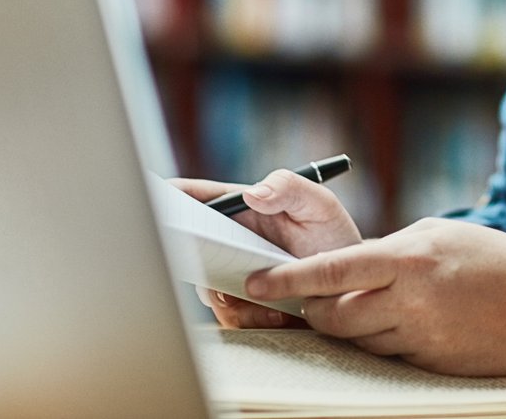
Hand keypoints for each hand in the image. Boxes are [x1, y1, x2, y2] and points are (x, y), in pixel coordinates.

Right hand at [171, 171, 362, 328]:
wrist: (351, 282)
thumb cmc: (332, 236)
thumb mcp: (319, 205)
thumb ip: (290, 189)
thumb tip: (251, 192)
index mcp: (238, 207)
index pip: (193, 197)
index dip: (166, 199)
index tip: (155, 206)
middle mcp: (226, 240)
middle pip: (185, 247)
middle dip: (188, 257)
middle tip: (217, 266)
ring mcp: (228, 274)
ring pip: (204, 287)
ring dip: (228, 294)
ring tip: (269, 297)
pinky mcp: (238, 306)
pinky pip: (228, 316)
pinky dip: (249, 316)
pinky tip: (278, 312)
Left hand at [243, 218, 505, 376]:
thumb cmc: (494, 260)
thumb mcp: (439, 237)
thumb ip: (390, 251)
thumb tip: (344, 267)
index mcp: (411, 257)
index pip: (333, 270)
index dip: (288, 279)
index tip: (255, 281)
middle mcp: (412, 299)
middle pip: (334, 316)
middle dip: (319, 311)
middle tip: (319, 301)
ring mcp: (422, 336)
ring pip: (357, 342)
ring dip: (355, 328)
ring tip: (383, 309)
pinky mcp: (431, 365)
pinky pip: (388, 358)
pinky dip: (386, 344)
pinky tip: (411, 327)